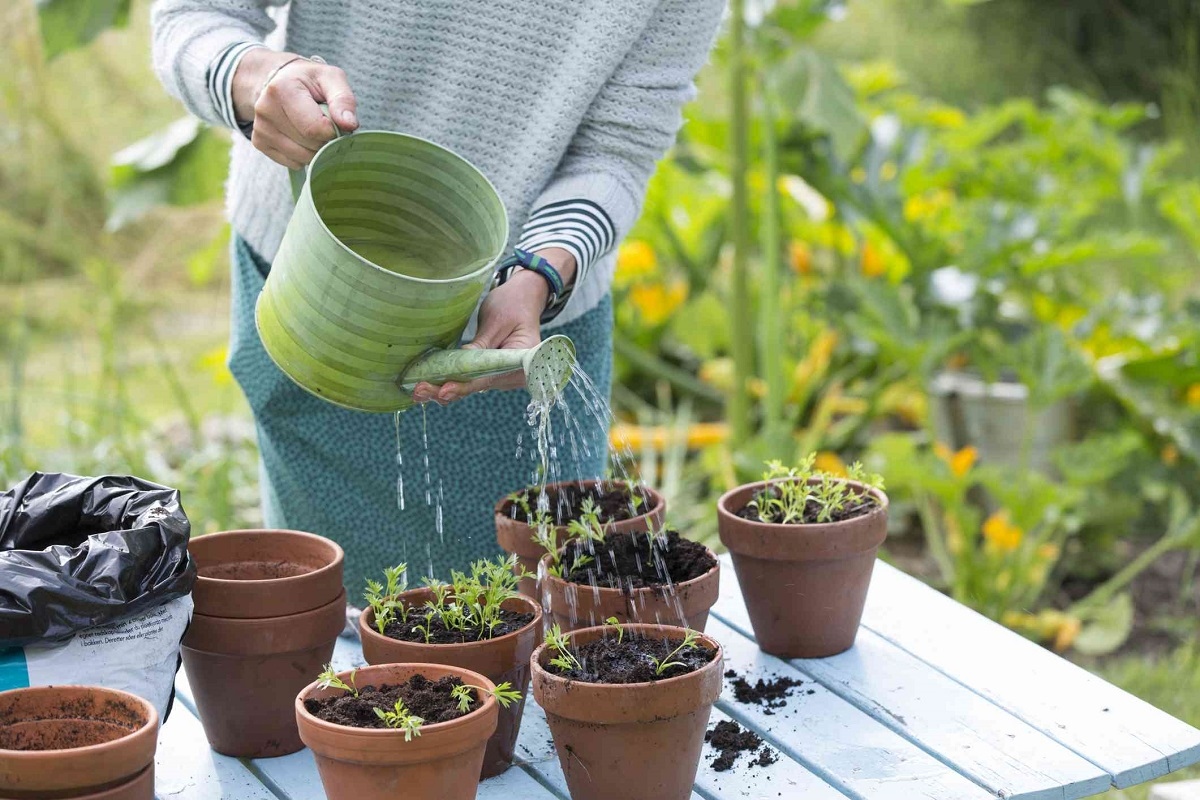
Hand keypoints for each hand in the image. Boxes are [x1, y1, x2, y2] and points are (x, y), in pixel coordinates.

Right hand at [231, 48, 358, 168]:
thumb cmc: (309, 81)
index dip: (332, 130)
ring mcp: (260, 128)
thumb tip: (349, 124)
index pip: (314, 128)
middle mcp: (266, 109)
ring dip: (315, 149)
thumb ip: (343, 99)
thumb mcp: (330, 79)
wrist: (279, 81)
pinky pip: (293, 163)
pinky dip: (303, 156)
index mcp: (282, 89)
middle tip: (324, 123)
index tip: (334, 120)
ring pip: (302, 158)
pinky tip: (300, 136)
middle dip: (324, 139)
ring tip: (312, 128)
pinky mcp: (259, 142)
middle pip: (309, 144)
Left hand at [412, 249, 576, 404]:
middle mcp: (513, 376)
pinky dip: (451, 381)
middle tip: (419, 390)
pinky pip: (470, 380)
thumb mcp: (496, 321)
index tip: (444, 390)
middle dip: (448, 390)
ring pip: (471, 386)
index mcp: (522, 363)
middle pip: (477, 386)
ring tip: (418, 390)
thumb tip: (458, 365)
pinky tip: (429, 385)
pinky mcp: (490, 372)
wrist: (523, 299)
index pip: (488, 378)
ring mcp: (501, 376)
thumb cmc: (513, 305)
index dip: (464, 385)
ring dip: (444, 389)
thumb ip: (479, 346)